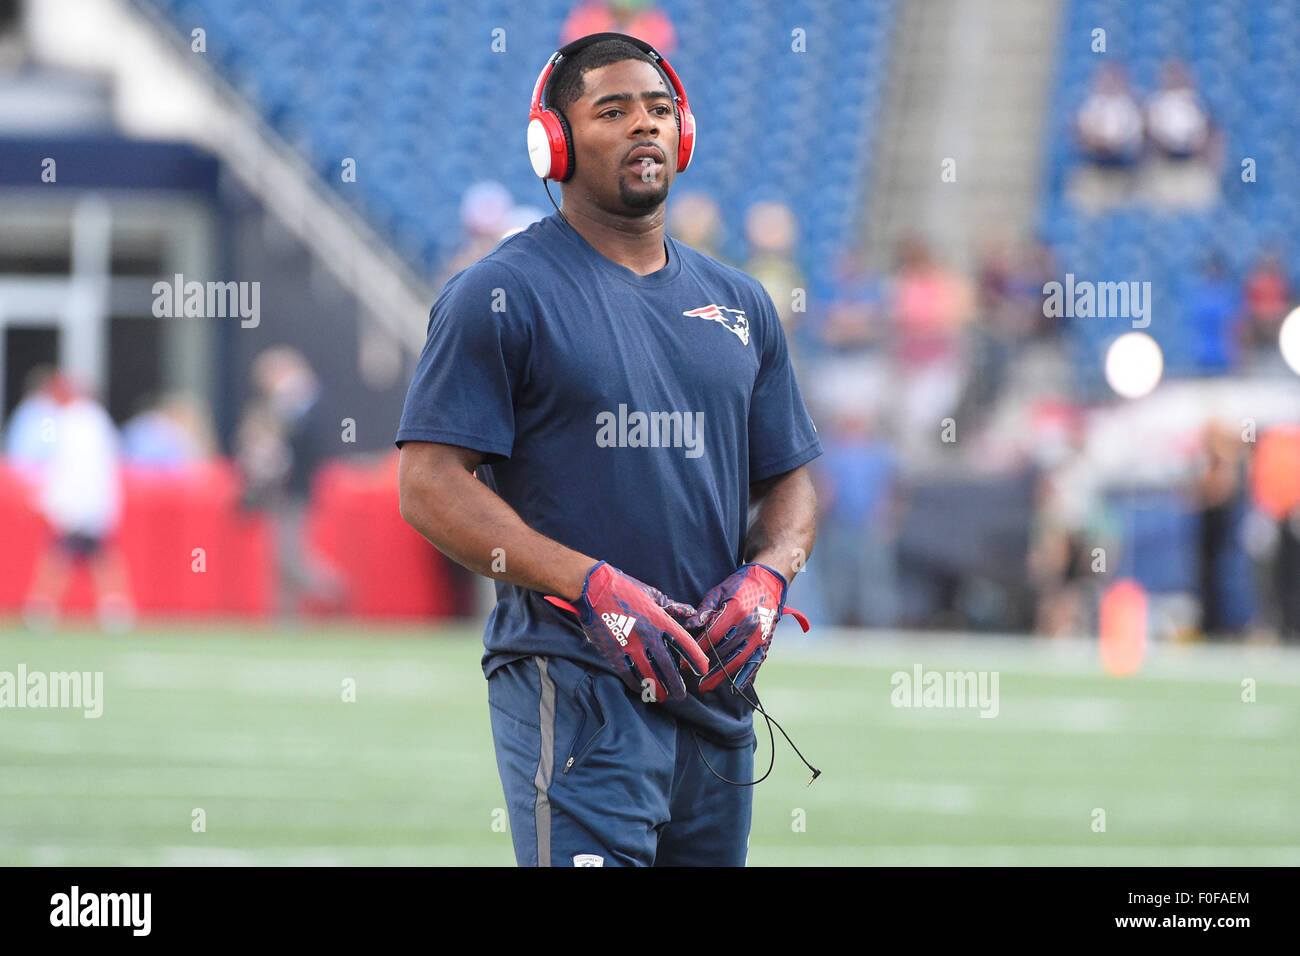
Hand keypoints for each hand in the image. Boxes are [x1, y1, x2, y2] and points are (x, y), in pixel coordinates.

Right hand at [545, 562, 708, 702]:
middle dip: (676, 684)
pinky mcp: (613, 651)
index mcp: (659, 619)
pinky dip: (636, 683)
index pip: (684, 643)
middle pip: (667, 666)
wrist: (593, 588)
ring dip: (657, 689)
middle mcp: (647, 635)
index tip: (701, 669)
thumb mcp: (651, 594)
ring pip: (648, 675)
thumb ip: (672, 607)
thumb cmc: (624, 587)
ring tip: (662, 697)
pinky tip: (641, 688)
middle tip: (680, 695)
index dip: (696, 658)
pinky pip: (628, 673)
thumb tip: (691, 613)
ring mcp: (629, 645)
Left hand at [684, 563, 808, 692]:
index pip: (713, 635)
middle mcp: (750, 626)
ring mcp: (760, 636)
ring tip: (706, 686)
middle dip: (706, 663)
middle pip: (724, 650)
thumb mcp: (720, 590)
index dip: (698, 648)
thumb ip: (705, 608)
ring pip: (738, 660)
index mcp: (737, 611)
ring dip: (722, 675)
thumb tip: (689, 625)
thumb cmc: (740, 585)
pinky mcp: (766, 642)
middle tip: (690, 672)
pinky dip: (746, 677)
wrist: (769, 583)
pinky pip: (755, 663)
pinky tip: (735, 688)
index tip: (684, 658)